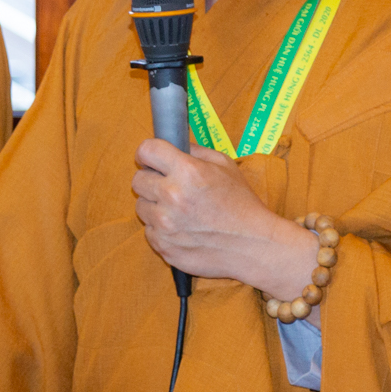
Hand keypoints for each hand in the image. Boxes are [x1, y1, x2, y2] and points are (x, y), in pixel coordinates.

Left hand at [130, 140, 318, 303]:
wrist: (253, 246)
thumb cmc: (242, 204)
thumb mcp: (225, 165)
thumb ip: (195, 151)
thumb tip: (173, 144)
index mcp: (187, 171)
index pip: (146, 150)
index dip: (148, 153)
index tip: (151, 158)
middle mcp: (171, 196)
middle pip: (137, 179)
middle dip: (151, 179)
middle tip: (169, 186)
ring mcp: (165, 224)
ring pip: (141, 206)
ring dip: (155, 206)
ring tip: (178, 210)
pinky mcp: (163, 246)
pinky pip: (149, 231)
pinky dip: (161, 229)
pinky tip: (181, 228)